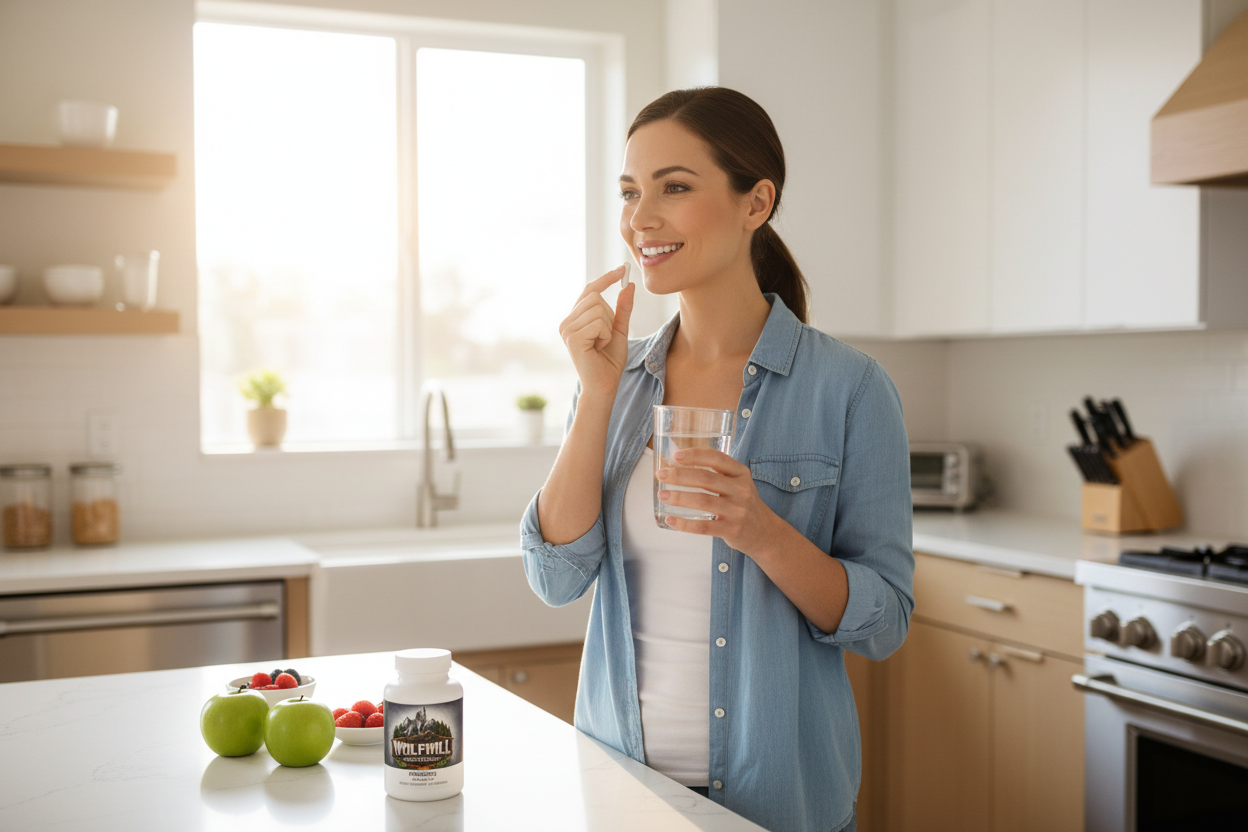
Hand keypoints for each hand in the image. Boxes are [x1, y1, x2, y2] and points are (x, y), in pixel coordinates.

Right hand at [558, 266, 635, 399]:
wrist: (605, 385)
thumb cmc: (610, 360)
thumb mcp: (620, 330)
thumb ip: (622, 309)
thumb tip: (629, 285)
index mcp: (575, 318)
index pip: (589, 290)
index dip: (605, 279)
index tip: (622, 269)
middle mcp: (566, 322)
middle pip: (595, 297)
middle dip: (608, 316)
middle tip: (605, 337)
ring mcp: (567, 329)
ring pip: (598, 309)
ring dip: (607, 327)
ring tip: (601, 344)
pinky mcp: (572, 338)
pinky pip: (598, 323)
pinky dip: (605, 335)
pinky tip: (598, 348)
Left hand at [657, 447, 779, 554]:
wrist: (764, 532)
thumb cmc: (743, 503)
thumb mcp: (738, 483)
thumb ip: (716, 473)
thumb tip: (678, 462)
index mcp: (740, 474)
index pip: (717, 459)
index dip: (695, 455)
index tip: (676, 455)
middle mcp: (741, 490)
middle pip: (706, 479)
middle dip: (680, 475)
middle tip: (661, 474)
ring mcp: (737, 511)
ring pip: (703, 501)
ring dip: (679, 497)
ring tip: (662, 494)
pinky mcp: (731, 530)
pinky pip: (704, 526)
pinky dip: (685, 524)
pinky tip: (670, 520)